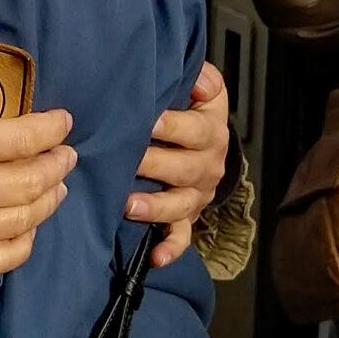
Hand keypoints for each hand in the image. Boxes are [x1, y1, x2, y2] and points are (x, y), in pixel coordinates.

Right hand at [0, 45, 76, 281]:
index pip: (17, 139)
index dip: (49, 128)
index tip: (63, 120)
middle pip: (28, 181)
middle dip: (57, 164)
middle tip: (66, 151)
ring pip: (21, 220)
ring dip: (48, 200)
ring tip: (56, 185)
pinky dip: (23, 243)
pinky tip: (28, 227)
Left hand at [128, 61, 230, 267]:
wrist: (208, 138)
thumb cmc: (195, 107)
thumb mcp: (206, 88)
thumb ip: (203, 79)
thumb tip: (199, 81)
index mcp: (211, 132)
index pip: (195, 130)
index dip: (173, 125)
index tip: (149, 119)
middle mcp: (208, 166)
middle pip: (184, 169)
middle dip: (155, 165)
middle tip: (128, 160)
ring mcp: (197, 194)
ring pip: (180, 205)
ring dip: (155, 207)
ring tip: (128, 205)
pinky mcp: (188, 215)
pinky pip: (181, 235)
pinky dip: (169, 248)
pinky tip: (155, 258)